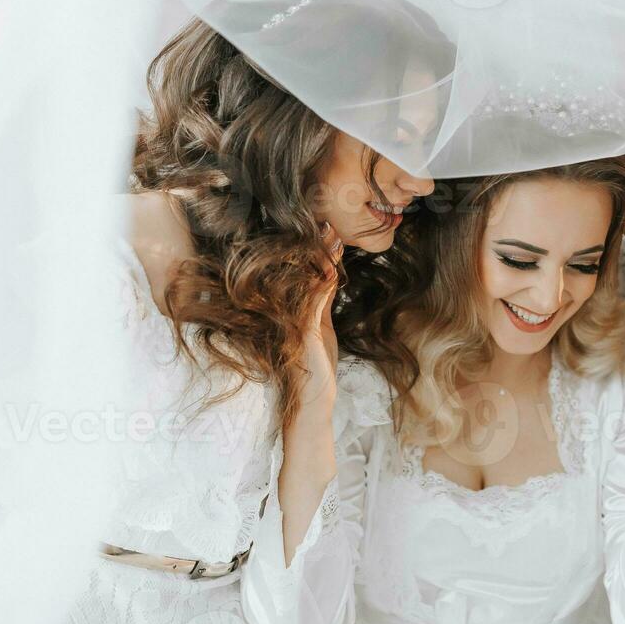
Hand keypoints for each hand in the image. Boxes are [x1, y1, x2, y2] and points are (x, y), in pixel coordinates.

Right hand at [296, 223, 341, 410]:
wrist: (313, 402)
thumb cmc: (317, 369)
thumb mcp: (322, 329)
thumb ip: (322, 304)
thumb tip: (328, 277)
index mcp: (301, 310)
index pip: (310, 275)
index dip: (318, 252)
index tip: (327, 228)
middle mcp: (294, 313)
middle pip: (305, 274)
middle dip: (317, 248)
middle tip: (327, 221)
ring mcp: (297, 323)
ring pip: (308, 284)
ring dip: (321, 260)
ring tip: (331, 236)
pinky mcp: (304, 335)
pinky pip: (313, 305)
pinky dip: (322, 286)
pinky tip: (330, 270)